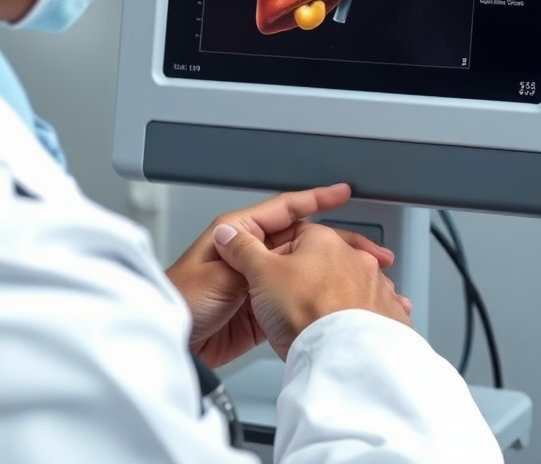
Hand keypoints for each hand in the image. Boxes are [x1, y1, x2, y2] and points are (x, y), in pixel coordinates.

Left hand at [165, 183, 399, 367]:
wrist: (171, 346)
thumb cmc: (178, 301)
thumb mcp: (215, 274)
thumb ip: (246, 258)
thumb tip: (265, 242)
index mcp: (236, 232)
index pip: (285, 208)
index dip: (316, 199)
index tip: (342, 193)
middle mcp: (249, 253)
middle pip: (303, 240)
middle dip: (337, 244)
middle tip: (368, 251)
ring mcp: (256, 281)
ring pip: (303, 269)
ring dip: (331, 272)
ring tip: (361, 277)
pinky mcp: (260, 309)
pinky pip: (294, 297)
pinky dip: (314, 299)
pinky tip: (333, 301)